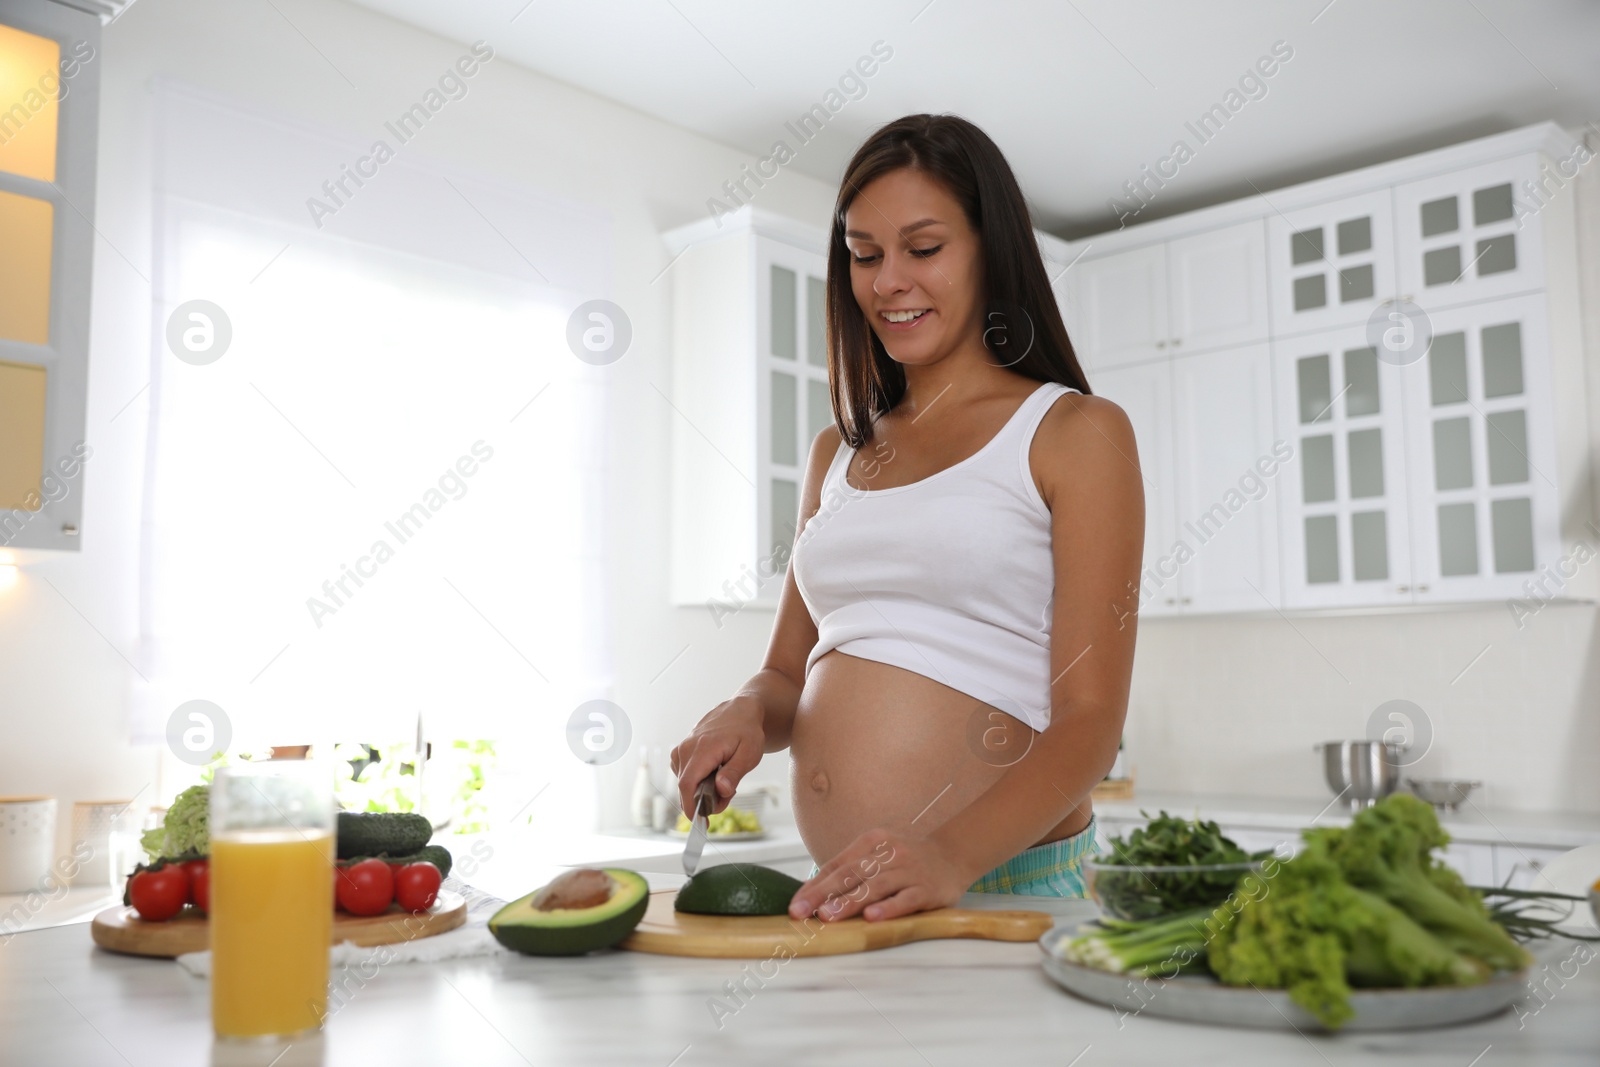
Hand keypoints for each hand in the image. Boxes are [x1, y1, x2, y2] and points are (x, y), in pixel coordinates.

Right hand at [669, 695, 765, 819]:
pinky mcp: (680, 752)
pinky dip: (697, 782)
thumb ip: (734, 773)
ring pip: (685, 783)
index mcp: (703, 749)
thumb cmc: (747, 732)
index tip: (701, 823)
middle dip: (704, 800)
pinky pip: (684, 775)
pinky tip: (714, 775)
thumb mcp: (749, 753)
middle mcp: (686, 749)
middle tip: (727, 797)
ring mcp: (681, 749)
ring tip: (724, 781)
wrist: (739, 711)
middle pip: (686, 787)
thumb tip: (721, 790)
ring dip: (702, 791)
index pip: (687, 784)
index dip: (690, 807)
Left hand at [788, 828, 974, 922]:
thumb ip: (852, 871)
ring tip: (828, 916)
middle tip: (801, 912)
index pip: (837, 865)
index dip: (814, 885)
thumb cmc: (905, 861)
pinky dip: (888, 908)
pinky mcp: (927, 889)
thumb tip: (813, 895)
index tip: (795, 905)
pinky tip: (871, 918)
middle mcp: (889, 853)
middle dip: (823, 894)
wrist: (953, 854)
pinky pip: (905, 899)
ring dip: (849, 902)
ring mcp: (909, 870)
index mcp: (871, 842)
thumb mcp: (878, 855)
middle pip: (851, 874)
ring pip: (875, 886)